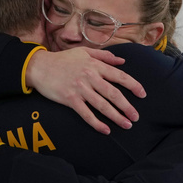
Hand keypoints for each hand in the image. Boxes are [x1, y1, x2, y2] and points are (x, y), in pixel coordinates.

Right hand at [25, 48, 146, 133]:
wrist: (39, 67)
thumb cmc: (62, 60)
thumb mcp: (84, 53)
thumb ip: (105, 56)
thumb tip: (122, 61)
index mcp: (95, 65)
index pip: (120, 76)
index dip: (133, 86)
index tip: (143, 94)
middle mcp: (90, 77)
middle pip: (113, 94)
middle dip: (127, 106)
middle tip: (136, 117)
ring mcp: (80, 89)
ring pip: (102, 105)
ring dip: (116, 117)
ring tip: (126, 125)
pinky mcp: (70, 99)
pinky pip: (86, 114)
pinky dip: (96, 123)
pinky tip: (106, 130)